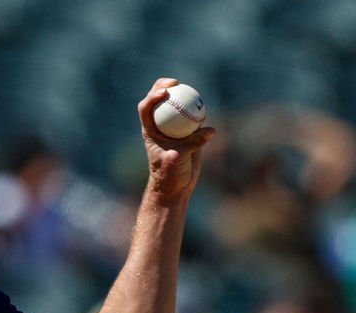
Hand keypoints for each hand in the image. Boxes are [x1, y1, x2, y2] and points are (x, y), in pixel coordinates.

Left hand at [138, 78, 215, 201]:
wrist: (176, 186)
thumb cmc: (169, 175)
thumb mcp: (177, 160)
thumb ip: (192, 144)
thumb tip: (210, 130)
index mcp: (150, 130)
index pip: (146, 108)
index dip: (152, 96)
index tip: (165, 92)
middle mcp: (160, 125)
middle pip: (159, 101)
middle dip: (164, 86)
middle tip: (176, 82)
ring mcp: (174, 127)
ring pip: (176, 106)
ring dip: (182, 95)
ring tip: (192, 91)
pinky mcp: (187, 132)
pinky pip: (192, 116)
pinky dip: (197, 110)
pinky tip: (205, 107)